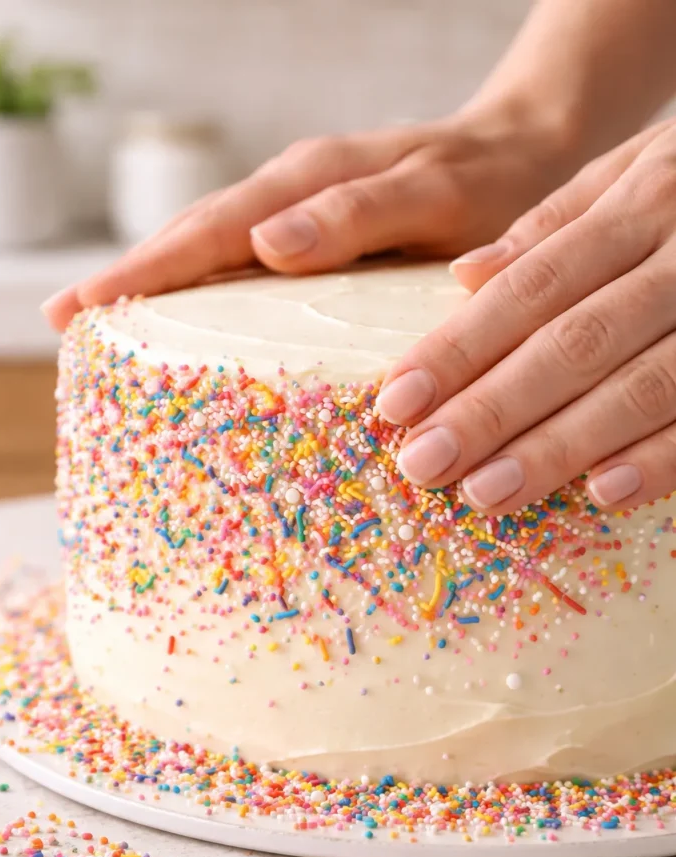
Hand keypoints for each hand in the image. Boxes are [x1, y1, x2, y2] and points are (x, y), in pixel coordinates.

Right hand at [42, 103, 578, 330]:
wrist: (525, 153)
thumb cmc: (487, 184)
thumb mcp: (433, 198)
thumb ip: (358, 217)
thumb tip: (264, 244)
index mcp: (311, 188)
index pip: (210, 231)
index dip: (146, 271)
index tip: (84, 308)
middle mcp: (294, 196)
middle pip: (194, 235)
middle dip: (129, 278)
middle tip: (64, 319)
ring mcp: (301, 215)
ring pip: (212, 245)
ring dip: (157, 282)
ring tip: (102, 321)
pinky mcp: (315, 233)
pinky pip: (245, 256)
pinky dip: (205, 282)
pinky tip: (185, 315)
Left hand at [376, 119, 675, 513]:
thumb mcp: (637, 171)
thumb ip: (556, 225)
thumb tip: (465, 277)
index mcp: (643, 203)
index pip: (532, 286)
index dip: (461, 347)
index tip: (397, 401)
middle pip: (575, 342)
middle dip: (493, 409)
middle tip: (424, 465)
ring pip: (640, 385)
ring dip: (560, 447)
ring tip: (486, 494)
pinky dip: (664, 456)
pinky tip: (604, 493)